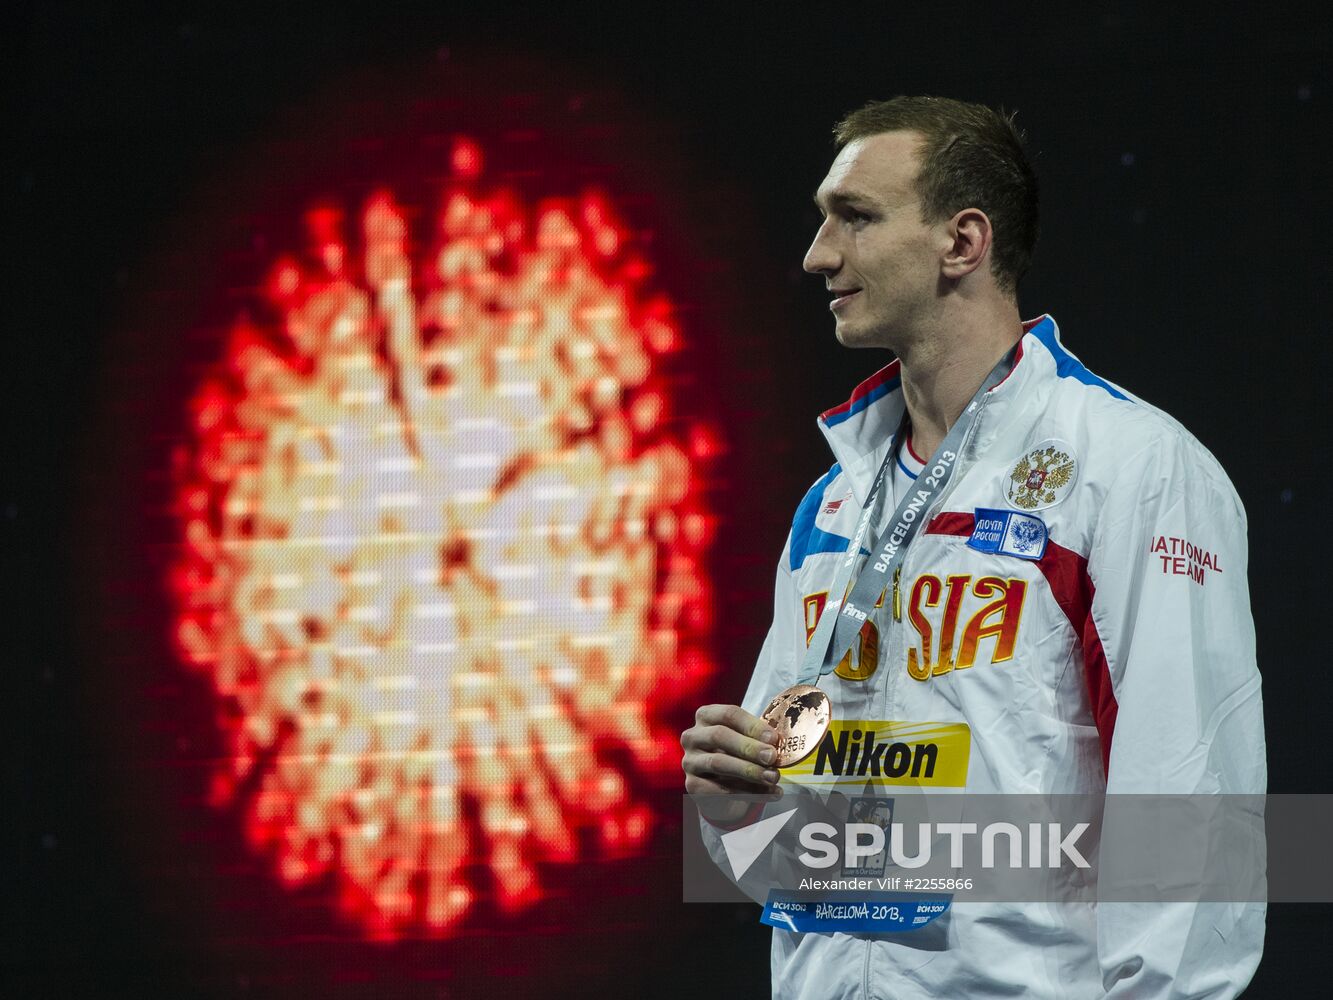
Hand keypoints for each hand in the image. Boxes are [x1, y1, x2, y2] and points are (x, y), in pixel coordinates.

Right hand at [681, 704, 781, 823]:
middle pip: (719, 736)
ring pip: (718, 763)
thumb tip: (778, 743)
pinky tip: (768, 795)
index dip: (752, 725)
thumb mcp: (746, 740)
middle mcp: (693, 736)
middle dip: (749, 747)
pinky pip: (719, 789)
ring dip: (749, 771)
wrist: (721, 786)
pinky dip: (748, 792)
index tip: (773, 737)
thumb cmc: (737, 754)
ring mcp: (689, 761)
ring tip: (773, 778)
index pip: (729, 714)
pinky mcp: (692, 785)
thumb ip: (759, 739)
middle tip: (772, 757)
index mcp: (707, 716)